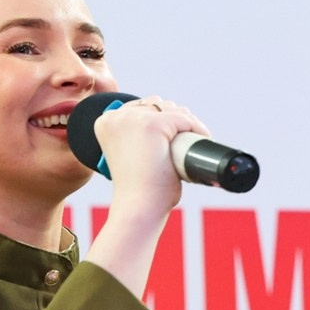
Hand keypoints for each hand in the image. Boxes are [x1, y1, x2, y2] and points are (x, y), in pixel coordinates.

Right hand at [84, 96, 209, 295]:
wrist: (139, 206)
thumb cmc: (138, 189)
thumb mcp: (130, 156)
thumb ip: (136, 141)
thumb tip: (159, 136)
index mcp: (106, 122)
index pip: (141, 107)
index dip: (163, 117)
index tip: (176, 135)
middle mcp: (115, 116)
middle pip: (157, 104)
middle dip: (176, 118)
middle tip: (186, 141)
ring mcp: (133, 119)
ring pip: (171, 109)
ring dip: (187, 121)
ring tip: (194, 140)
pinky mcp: (152, 124)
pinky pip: (183, 118)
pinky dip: (197, 127)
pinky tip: (203, 137)